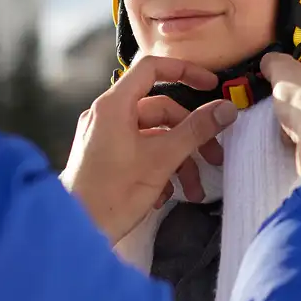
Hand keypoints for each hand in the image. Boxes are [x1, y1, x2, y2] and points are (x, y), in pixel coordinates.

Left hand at [61, 56, 238, 241]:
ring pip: (153, 136)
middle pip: (160, 110)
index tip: (211, 85)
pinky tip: (166, 195)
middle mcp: (106, 116)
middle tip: (214, 158)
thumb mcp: (162, 160)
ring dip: (179, 160)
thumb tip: (226, 109)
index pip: (152, 69)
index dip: (184, 71)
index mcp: (114, 105)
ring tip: (194, 191)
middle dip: (191, 136)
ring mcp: (104, 138)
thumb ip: (196, 131)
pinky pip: (139, 152)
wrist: (75, 231)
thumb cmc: (111, 195)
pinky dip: (159, 168)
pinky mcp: (105, 159)